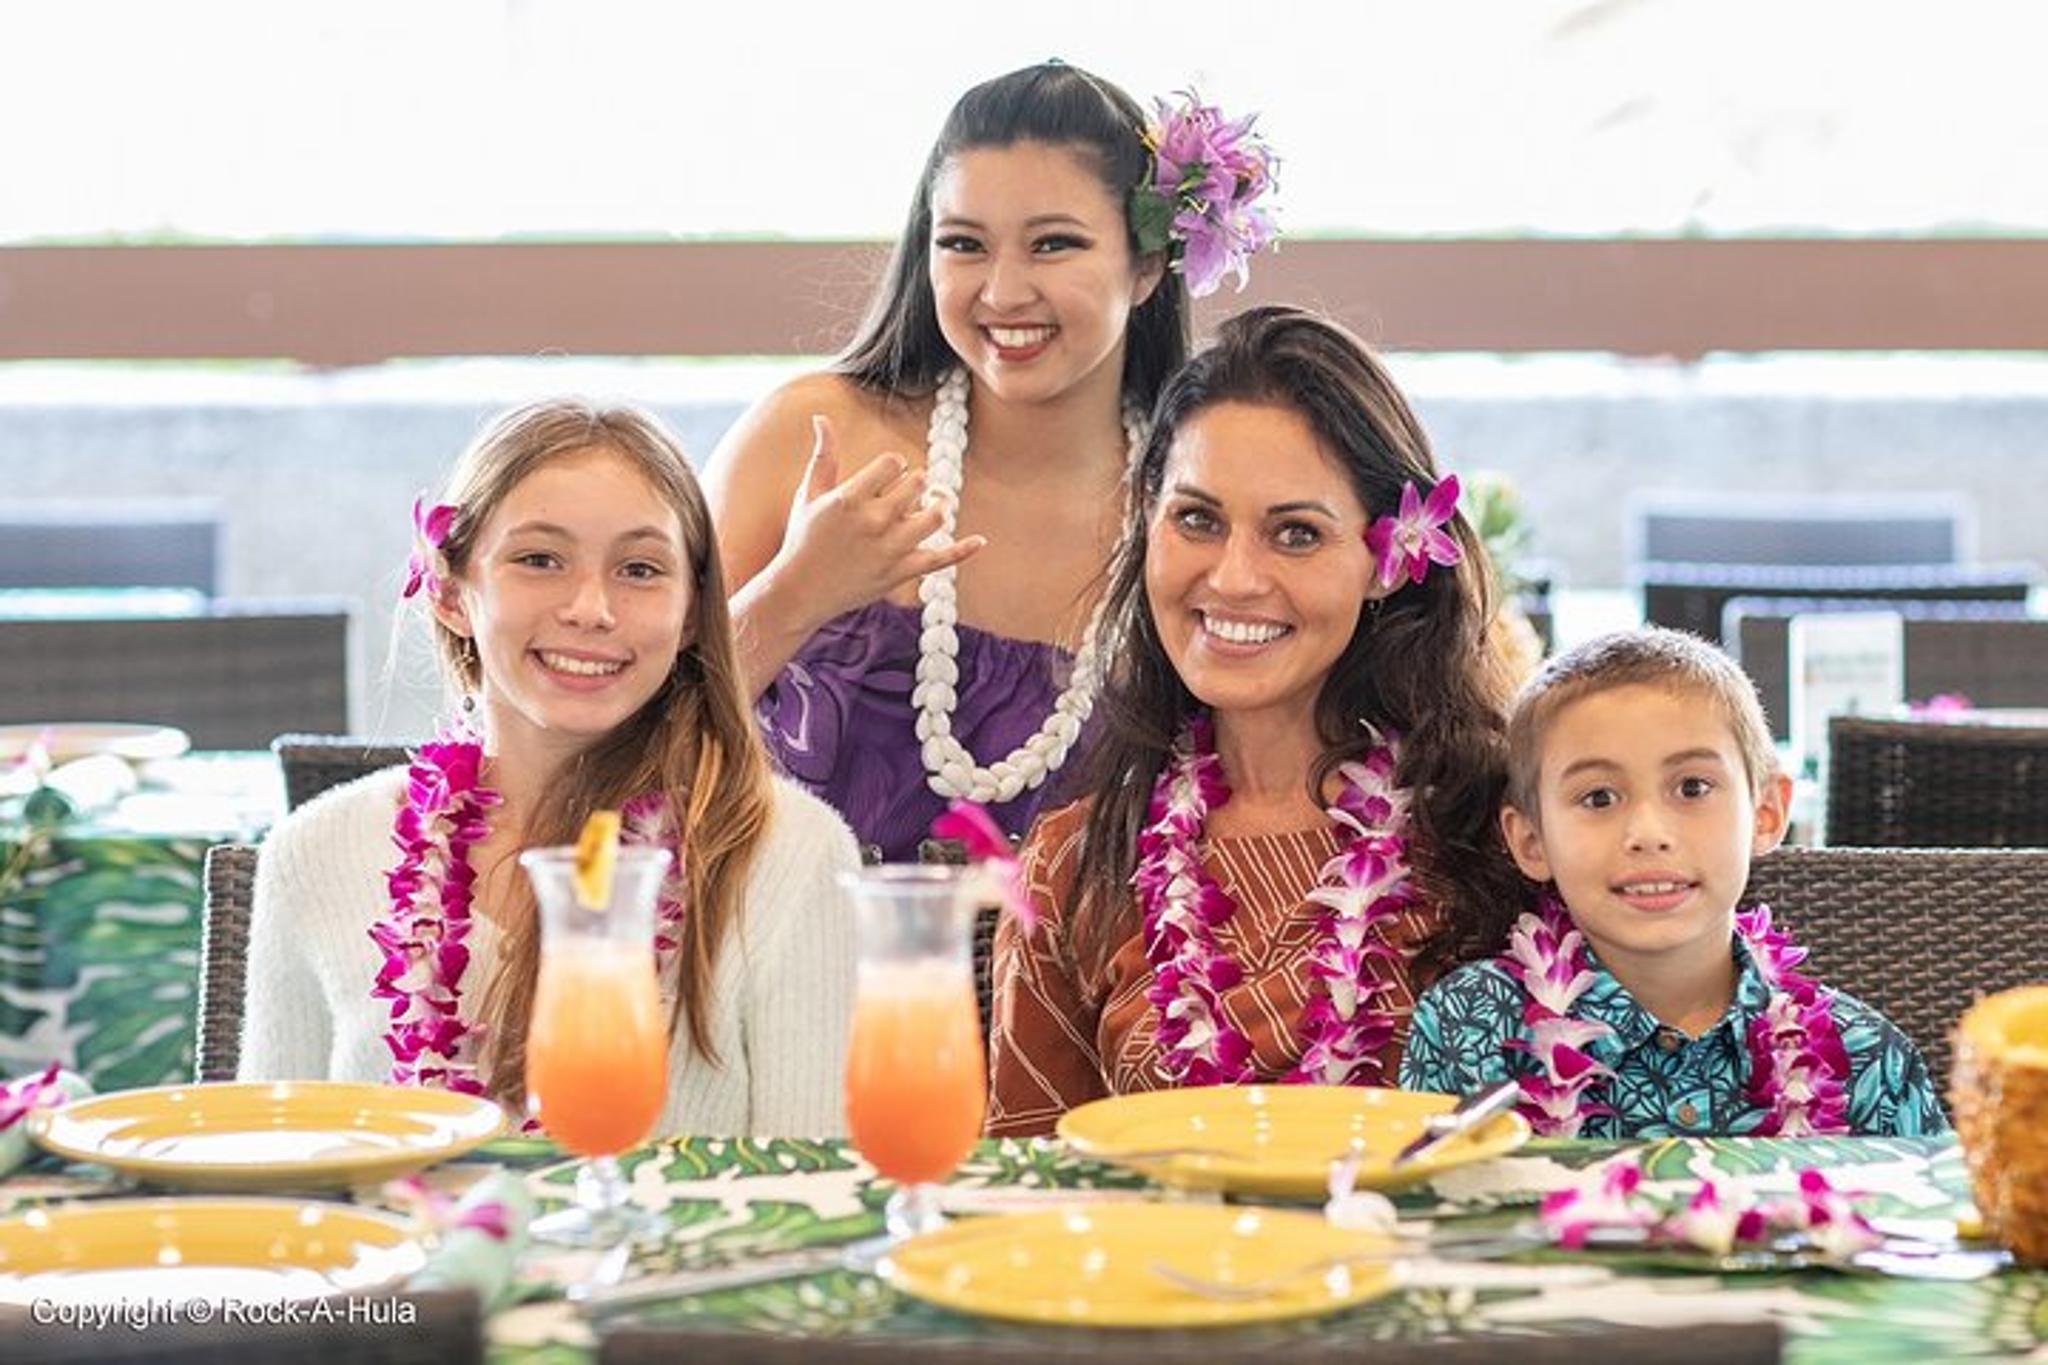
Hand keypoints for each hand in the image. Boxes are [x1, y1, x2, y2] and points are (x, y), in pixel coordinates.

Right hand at [769, 415, 986, 623]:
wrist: (800, 591)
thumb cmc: (803, 538)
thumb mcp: (809, 494)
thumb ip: (823, 455)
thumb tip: (821, 418)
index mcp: (850, 498)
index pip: (893, 463)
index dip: (893, 466)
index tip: (886, 476)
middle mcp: (874, 521)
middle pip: (917, 484)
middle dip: (914, 485)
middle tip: (906, 493)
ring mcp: (890, 549)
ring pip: (935, 516)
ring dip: (937, 507)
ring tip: (932, 506)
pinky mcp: (901, 573)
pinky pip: (940, 559)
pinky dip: (963, 550)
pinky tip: (980, 540)